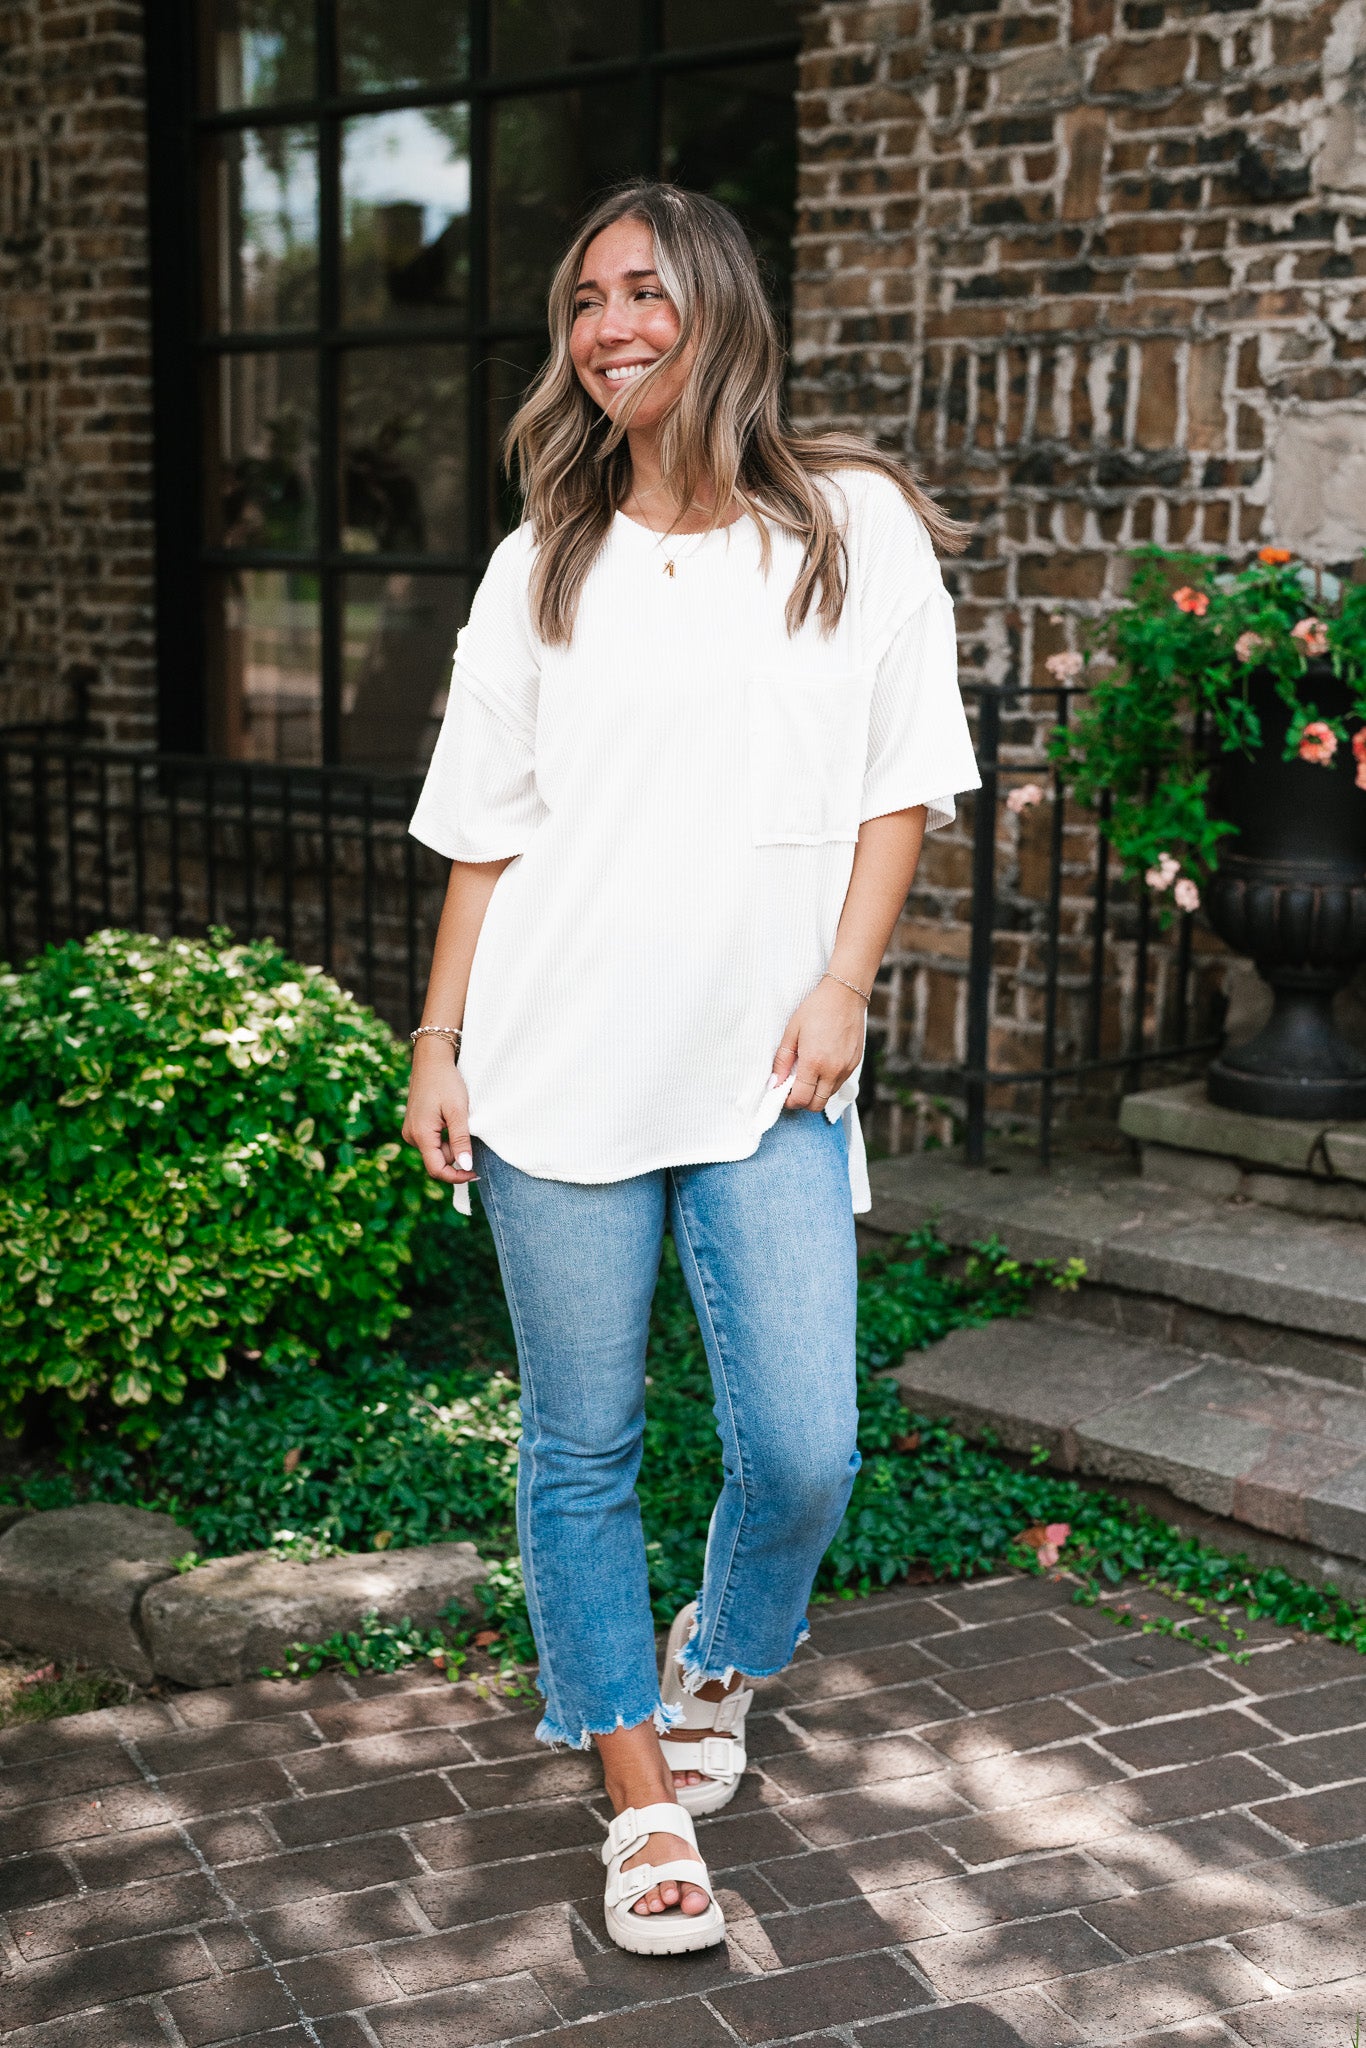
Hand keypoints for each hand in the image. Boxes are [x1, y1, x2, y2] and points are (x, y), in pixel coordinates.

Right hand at [401, 1039, 475, 1186]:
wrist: (431, 1060)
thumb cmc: (446, 1082)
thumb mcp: (458, 1111)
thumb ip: (461, 1140)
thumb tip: (466, 1167)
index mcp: (421, 1135)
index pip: (437, 1169)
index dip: (457, 1176)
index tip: (476, 1172)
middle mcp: (412, 1136)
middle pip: (438, 1160)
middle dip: (457, 1152)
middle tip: (469, 1130)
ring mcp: (411, 1131)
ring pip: (437, 1150)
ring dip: (452, 1143)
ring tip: (459, 1119)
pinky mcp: (415, 1125)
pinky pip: (432, 1140)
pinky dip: (445, 1136)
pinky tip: (450, 1118)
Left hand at [770, 977, 866, 1112]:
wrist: (845, 995)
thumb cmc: (816, 1009)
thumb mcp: (792, 1032)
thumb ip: (783, 1060)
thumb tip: (775, 1082)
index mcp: (814, 1062)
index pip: (801, 1099)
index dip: (789, 1102)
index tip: (783, 1094)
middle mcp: (833, 1070)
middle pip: (817, 1104)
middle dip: (803, 1102)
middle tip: (794, 1089)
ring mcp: (846, 1068)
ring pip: (829, 1096)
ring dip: (817, 1092)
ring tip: (808, 1074)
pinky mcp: (855, 1064)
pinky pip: (840, 1083)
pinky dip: (828, 1082)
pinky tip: (822, 1066)